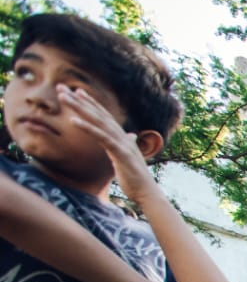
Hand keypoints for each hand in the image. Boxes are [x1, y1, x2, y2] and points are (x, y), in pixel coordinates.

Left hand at [58, 85, 159, 203]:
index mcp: (123, 138)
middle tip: (62, 87)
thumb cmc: (137, 179)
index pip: (105, 116)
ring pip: (98, 122)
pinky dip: (87, 128)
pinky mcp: (121, 153)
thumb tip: (130, 136)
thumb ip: (126, 145)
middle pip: (98, 114)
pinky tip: (73, 121)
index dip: (92, 103)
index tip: (78, 92)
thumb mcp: (129, 158)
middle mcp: (123, 137)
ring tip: (64, 98)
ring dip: (80, 108)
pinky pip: (101, 137)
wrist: (148, 193)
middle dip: (80, 100)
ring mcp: (122, 144)